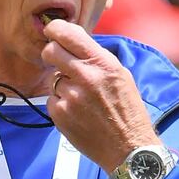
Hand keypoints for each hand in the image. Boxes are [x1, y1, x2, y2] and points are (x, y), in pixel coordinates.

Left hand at [42, 19, 159, 172]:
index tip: (52, 30)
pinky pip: (52, 99)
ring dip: (62, 84)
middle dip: (52, 54)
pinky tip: (77, 113)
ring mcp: (71, 96)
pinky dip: (61, 104)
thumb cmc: (127, 112)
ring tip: (82, 99)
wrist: (128, 148)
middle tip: (60, 62)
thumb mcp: (121, 76)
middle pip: (51, 51)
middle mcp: (86, 77)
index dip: (56, 29)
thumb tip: (74, 44)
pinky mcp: (61, 114)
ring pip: (53, 78)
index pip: (69, 34)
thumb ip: (97, 59)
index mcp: (103, 63)